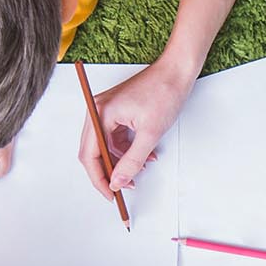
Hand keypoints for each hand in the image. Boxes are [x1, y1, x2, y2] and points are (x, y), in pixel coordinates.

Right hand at [78, 61, 193, 198]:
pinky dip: (127, 149)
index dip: (98, 178)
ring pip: (104, 146)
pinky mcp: (116, 110)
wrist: (176, 72)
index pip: (90, 155)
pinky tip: (144, 155)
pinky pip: (114, 137)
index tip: (110, 194)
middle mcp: (98, 110)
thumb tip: (118, 181)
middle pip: (93, 151)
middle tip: (121, 189)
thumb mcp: (150, 133)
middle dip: (108, 172)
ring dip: (120, 161)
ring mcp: (106, 109)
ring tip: (138, 171)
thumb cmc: (164, 92)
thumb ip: (132, 161)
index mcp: (101, 113)